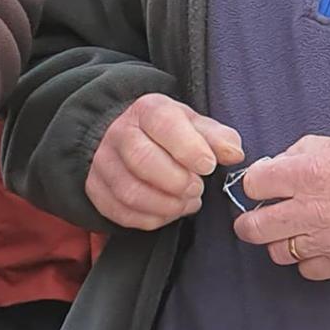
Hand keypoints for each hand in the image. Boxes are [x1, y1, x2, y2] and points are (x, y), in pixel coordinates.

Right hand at [85, 92, 242, 230]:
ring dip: (166, 205)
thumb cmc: (171, 132)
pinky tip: (169, 213)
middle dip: (177, 181)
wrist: (130, 137)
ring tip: (188, 203)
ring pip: (130, 192)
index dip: (189, 148)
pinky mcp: (96, 189)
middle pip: (143, 161)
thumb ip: (218, 137)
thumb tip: (234, 154)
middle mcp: (119, 133)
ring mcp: (103, 162)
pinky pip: (120, 213)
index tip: (209, 166)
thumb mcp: (197, 125)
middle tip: (197, 188)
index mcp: (149, 110)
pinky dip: (150, 219)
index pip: (164, 125)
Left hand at [231, 135, 329, 280]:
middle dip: (251, 220)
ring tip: (294, 232)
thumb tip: (275, 167)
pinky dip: (309, 260)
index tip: (262, 185)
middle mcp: (312, 209)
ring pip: (277, 253)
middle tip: (260, 217)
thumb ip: (301, 153)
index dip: (256, 183)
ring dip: (281, 242)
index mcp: (309, 173)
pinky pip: (308, 270)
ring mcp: (327, 240)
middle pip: (253, 227)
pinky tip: (318, 246)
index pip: (252, 184)